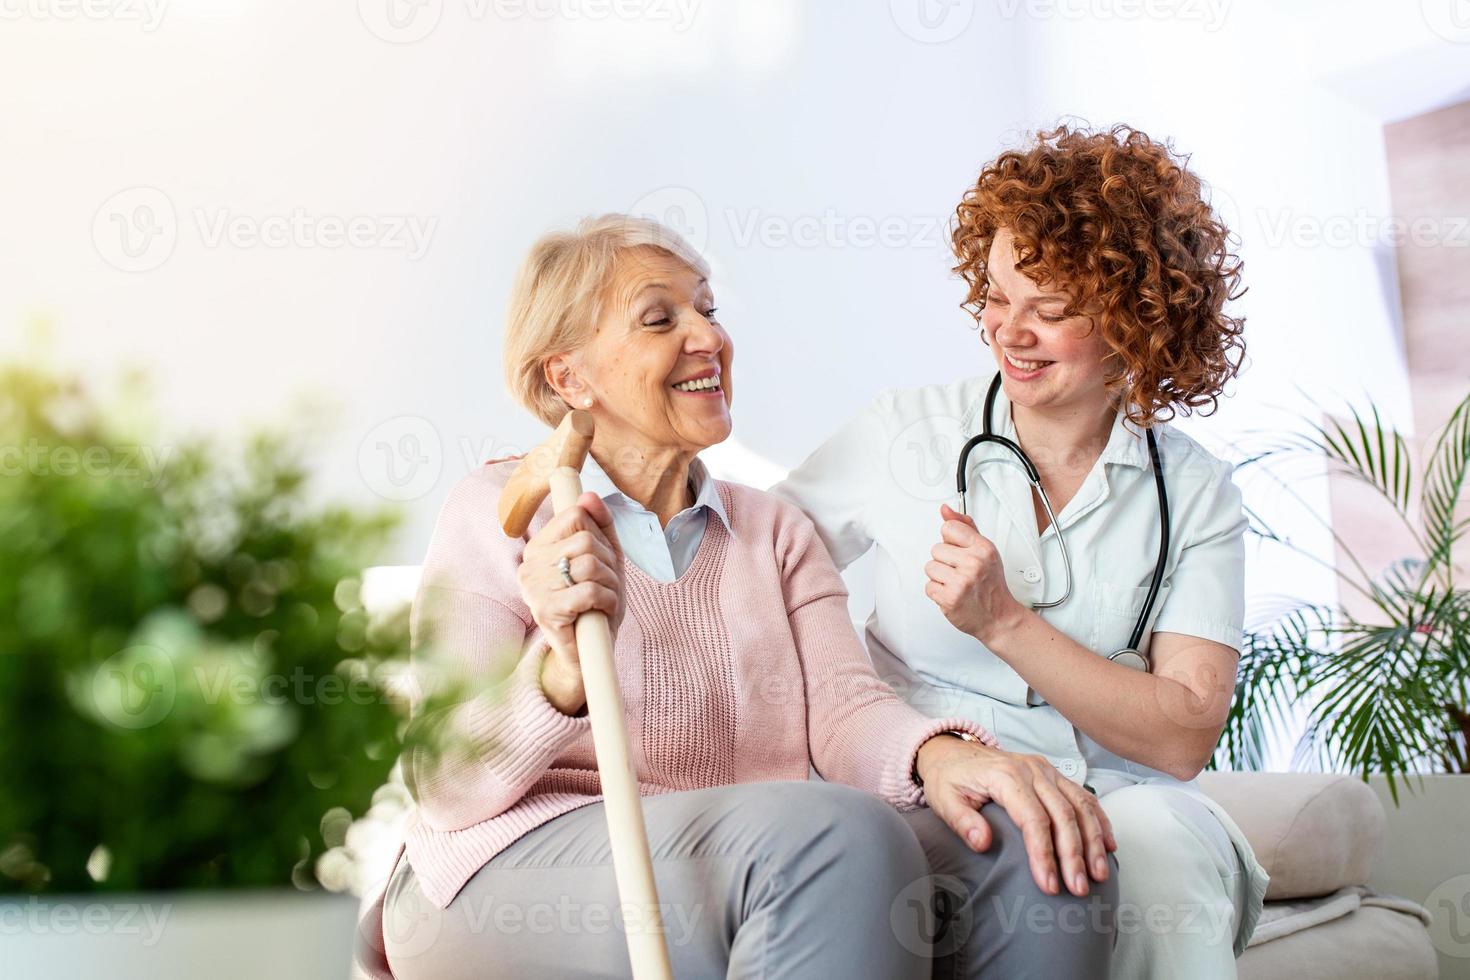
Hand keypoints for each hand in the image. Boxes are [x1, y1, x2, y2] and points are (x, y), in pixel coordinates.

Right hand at [517, 491, 624, 713]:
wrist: (587, 654)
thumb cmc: (595, 604)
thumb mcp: (605, 559)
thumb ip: (600, 526)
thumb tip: (589, 495)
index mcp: (539, 548)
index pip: (575, 515)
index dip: (599, 535)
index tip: (602, 558)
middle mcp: (530, 564)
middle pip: (586, 540)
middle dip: (609, 563)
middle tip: (608, 585)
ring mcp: (534, 587)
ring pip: (590, 564)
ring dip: (611, 584)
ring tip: (606, 599)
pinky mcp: (546, 611)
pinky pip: (589, 590)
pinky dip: (607, 600)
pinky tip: (603, 610)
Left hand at [915, 736, 1115, 896]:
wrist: (952, 753)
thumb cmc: (949, 779)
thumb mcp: (944, 800)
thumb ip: (962, 821)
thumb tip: (983, 842)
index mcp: (1005, 776)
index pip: (1032, 819)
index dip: (1043, 854)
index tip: (1049, 885)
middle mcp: (1032, 770)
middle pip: (1062, 815)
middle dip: (1073, 855)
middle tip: (1078, 888)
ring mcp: (1046, 771)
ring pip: (1080, 805)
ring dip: (1093, 841)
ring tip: (1098, 874)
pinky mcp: (1053, 775)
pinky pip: (1084, 796)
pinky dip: (1099, 820)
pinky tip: (1108, 845)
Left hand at [923, 503, 1026, 644]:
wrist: (998, 617)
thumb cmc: (991, 584)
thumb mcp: (984, 550)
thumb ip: (964, 527)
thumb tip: (945, 510)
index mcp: (983, 548)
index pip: (949, 528)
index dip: (950, 540)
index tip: (959, 550)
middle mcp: (973, 563)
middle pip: (936, 549)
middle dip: (945, 561)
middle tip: (960, 571)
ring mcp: (961, 581)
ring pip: (930, 567)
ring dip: (939, 577)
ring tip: (956, 583)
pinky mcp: (950, 598)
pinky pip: (929, 586)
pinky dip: (937, 592)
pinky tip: (952, 593)